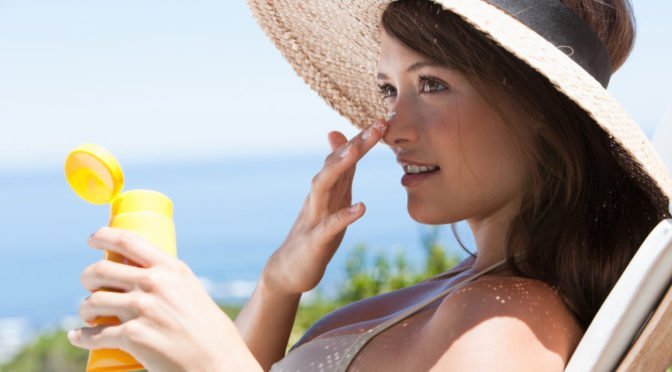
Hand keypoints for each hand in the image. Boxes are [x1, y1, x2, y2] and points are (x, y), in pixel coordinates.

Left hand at [68, 227, 261, 371]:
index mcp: (171, 269)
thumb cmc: (210, 332)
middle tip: (89, 285)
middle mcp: (155, 284)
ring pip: (93, 301)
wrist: (217, 362)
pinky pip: (94, 334)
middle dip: (88, 277)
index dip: (103, 236)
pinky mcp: (132, 336)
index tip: (92, 239)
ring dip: (85, 309)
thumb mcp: (192, 294)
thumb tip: (143, 280)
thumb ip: (170, 284)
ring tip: (90, 315)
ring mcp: (142, 309)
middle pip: (101, 269)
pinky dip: (81, 337)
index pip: (128, 240)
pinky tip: (77, 336)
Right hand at [262, 118, 388, 295]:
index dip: (364, 137)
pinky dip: (345, 216)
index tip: (385, 118)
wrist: (289, 268)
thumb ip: (341, 170)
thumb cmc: (315, 232)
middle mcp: (319, 196)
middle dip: (356, 143)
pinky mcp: (315, 240)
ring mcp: (315, 216)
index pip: (345, 156)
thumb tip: (341, 137)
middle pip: (335, 163)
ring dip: (339, 167)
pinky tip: (362, 208)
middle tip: (378, 125)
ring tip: (357, 151)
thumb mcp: (332, 198)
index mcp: (328, 187)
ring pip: (324, 185)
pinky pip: (330, 226)